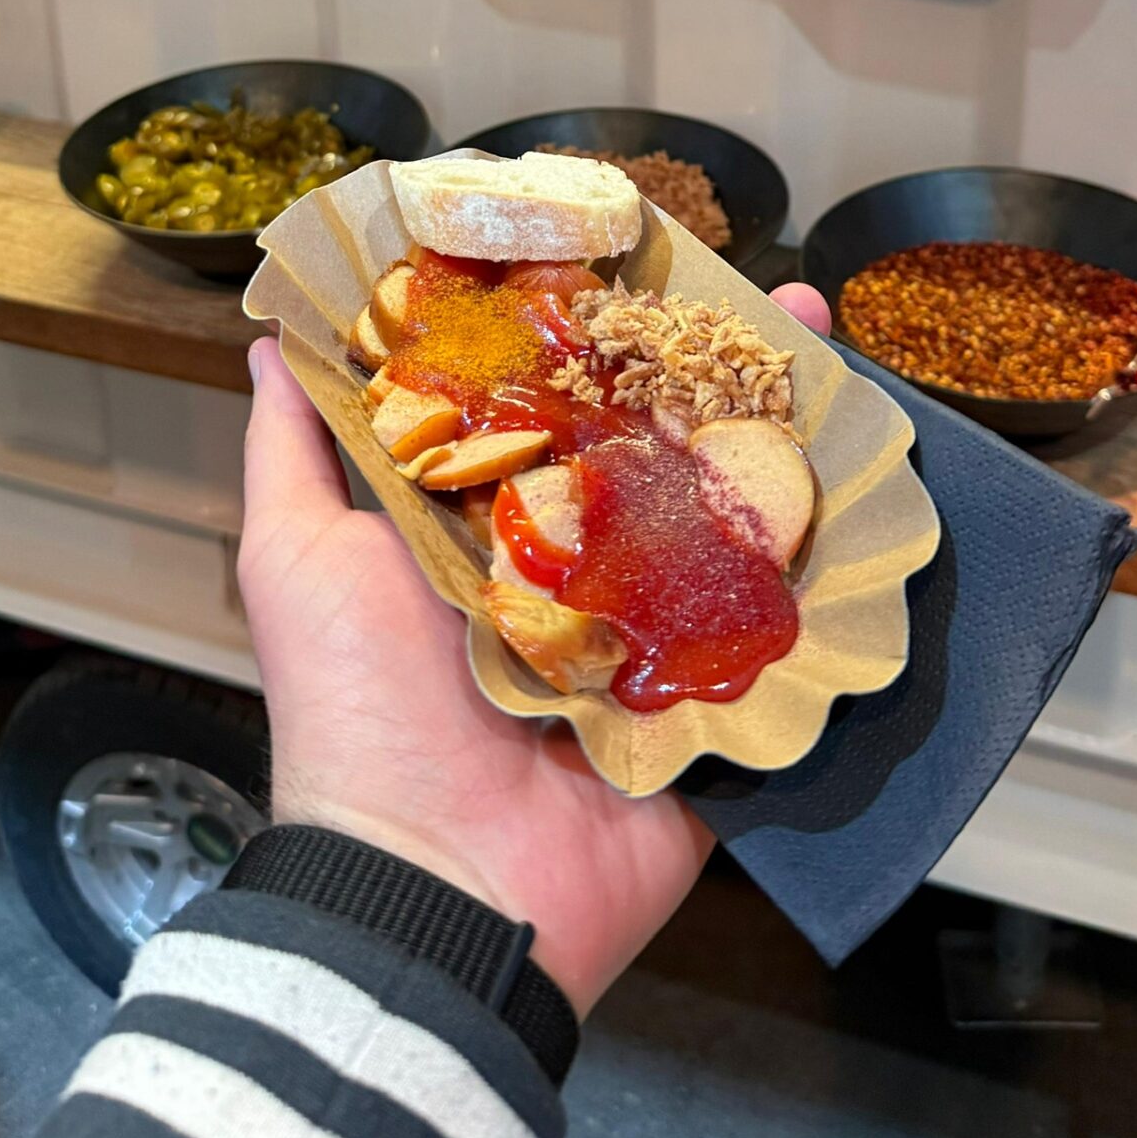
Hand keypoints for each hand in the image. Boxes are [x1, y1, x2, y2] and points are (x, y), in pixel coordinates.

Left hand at [239, 281, 831, 1017]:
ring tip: (829, 350)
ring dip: (787, 437)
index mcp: (489, 526)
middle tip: (767, 294)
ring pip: (730, 515)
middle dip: (713, 368)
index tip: (633, 251)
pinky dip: (828, 558)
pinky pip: (779, 623)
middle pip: (656, 446)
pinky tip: (867, 475)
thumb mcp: (298, 558)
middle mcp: (576, 568)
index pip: (551, 400)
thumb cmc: (355, 714)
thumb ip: (297, 446)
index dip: (593, 329)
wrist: (437, 886)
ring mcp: (651, 633)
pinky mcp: (713, 703)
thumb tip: (270, 333)